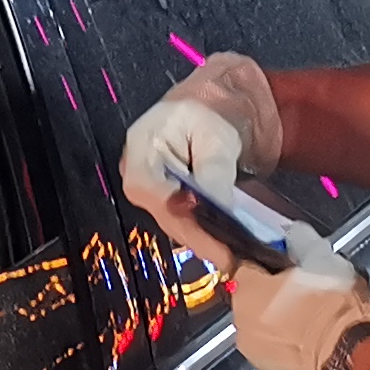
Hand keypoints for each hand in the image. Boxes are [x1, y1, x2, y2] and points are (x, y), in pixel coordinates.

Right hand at [119, 52, 283, 265]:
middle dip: (199, 238)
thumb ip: (214, 170)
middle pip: (165, 215)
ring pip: (174, 223)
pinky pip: (181, 221)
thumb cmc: (208, 115)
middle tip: (230, 260)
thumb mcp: (215, 136)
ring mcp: (149, 191)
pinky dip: (203, 233)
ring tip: (232, 257)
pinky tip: (224, 246)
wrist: (207, 110)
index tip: (211, 237)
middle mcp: (137, 175)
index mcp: (141, 150)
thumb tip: (217, 206)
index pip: (154, 193)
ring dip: (202, 241)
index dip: (182, 216)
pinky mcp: (164, 201)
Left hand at [227, 222, 369, 369]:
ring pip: (265, 331)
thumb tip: (294, 238)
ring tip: (316, 321)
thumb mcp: (326, 261)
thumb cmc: (338, 309)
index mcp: (247, 291)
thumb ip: (302, 245)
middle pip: (252, 301)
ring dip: (282, 324)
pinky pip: (279, 356)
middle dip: (272, 295)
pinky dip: (291, 350)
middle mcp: (241, 326)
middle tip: (306, 290)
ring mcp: (256, 357)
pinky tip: (318, 345)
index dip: (254, 260)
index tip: (261, 258)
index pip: (236, 264)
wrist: (354, 364)